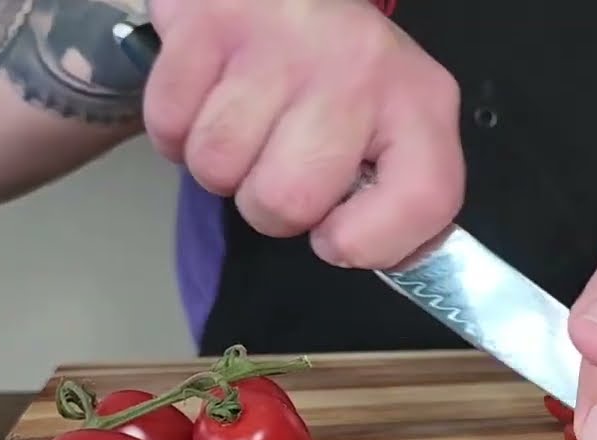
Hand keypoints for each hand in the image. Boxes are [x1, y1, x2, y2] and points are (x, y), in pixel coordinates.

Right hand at [143, 0, 462, 266]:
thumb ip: (394, 194)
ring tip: (244, 121)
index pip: (425, 201)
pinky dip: (176, 129)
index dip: (371, 244)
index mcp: (420, 101)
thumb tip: (371, 256)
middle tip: (278, 161)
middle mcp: (360, 70)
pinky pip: (170, 126)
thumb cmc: (332, 66)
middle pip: (289, 203)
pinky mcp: (210, 26)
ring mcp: (283, 47)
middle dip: (268, 205)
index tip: (339, 237)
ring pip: (219, 170)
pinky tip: (209, 96)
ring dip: (220, 165)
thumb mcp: (390, 120)